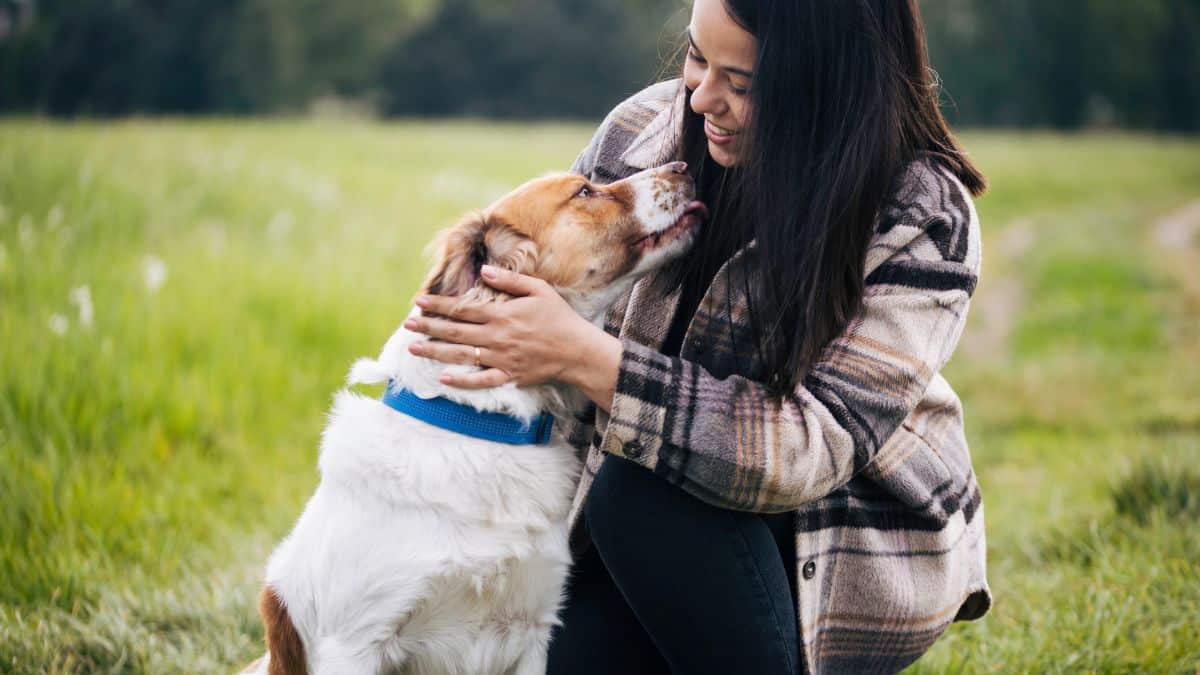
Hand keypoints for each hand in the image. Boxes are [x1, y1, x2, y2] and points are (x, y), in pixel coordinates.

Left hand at [404, 265, 620, 406]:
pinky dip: (461, 380)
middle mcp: (496, 337)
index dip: (438, 304)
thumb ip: (510, 280)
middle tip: (406, 325)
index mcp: (501, 314)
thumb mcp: (538, 289)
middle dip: (428, 327)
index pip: (462, 309)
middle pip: (454, 332)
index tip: (418, 301)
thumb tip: (484, 270)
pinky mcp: (508, 376)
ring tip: (413, 348)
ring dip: (435, 351)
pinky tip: (443, 377)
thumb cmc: (559, 317)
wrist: (577, 350)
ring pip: (460, 355)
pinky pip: (481, 380)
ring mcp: (500, 358)